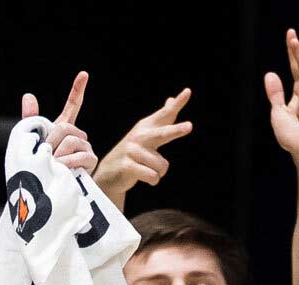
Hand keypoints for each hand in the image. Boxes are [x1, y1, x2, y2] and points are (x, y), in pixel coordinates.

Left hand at [19, 71, 94, 173]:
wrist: (41, 191)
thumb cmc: (37, 167)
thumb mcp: (31, 143)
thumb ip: (31, 120)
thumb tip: (29, 96)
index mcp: (63, 128)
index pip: (73, 105)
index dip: (77, 90)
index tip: (84, 74)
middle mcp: (77, 136)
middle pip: (64, 127)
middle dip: (50, 141)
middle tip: (43, 156)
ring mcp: (85, 148)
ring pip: (71, 140)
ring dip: (56, 154)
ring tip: (51, 166)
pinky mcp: (91, 161)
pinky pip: (80, 155)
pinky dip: (67, 162)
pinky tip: (62, 169)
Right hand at [94, 88, 193, 205]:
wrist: (109, 171)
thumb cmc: (134, 151)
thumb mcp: (146, 133)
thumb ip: (161, 118)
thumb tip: (171, 99)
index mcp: (147, 126)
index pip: (166, 114)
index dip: (178, 103)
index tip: (188, 91)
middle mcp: (140, 136)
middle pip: (163, 133)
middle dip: (176, 130)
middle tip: (189, 126)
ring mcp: (132, 151)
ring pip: (162, 165)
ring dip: (159, 171)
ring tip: (148, 169)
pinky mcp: (128, 166)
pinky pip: (153, 176)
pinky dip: (153, 180)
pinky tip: (144, 177)